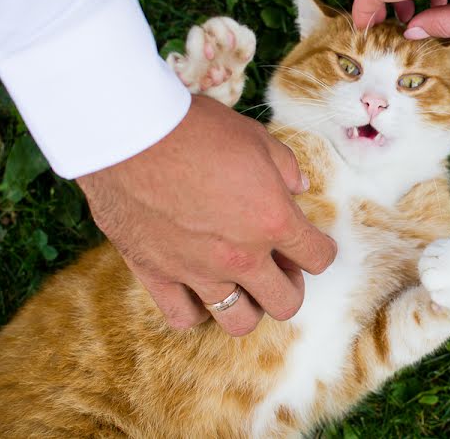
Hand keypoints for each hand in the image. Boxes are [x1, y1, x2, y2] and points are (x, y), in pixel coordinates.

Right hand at [76, 95, 336, 335]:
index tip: (312, 242)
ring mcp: (197, 272)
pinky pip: (183, 317)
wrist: (129, 133)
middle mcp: (240, 256)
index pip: (318, 258)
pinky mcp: (156, 274)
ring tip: (242, 280)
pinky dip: (196, 309)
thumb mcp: (255, 137)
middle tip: (279, 262)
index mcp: (272, 220)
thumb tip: (298, 186)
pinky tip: (198, 289)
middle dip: (290, 284)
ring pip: (239, 321)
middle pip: (286, 303)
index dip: (320, 249)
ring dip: (249, 304)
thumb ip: (285, 167)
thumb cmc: (195, 128)